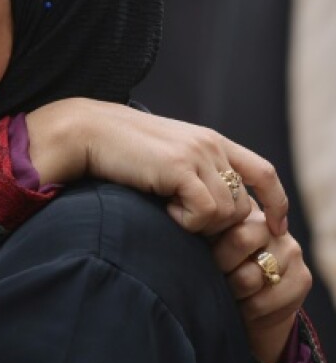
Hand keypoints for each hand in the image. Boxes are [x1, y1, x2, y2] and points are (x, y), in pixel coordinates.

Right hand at [26, 98, 287, 236]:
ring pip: (227, 213)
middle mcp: (211, 144)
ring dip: (198, 224)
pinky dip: (185, 221)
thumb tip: (212, 212)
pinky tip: (160, 210)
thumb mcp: (163, 160)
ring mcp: (198, 154)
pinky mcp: (180, 167)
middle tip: (183, 223)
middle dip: (219, 226)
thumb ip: (191, 175)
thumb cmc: (116, 152)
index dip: (276, 204)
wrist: (84, 133)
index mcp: (211, 141)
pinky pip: (206, 213)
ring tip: (165, 210)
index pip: (263, 173)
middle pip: (244, 206)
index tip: (275, 229)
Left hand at [210, 199, 310, 362]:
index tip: (198, 253)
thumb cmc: (215, 273)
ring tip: (224, 292)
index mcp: (246, 214)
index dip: (207, 238)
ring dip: (228, 290)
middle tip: (211, 275)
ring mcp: (291, 252)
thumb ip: (195, 233)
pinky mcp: (301, 280)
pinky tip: (239, 308)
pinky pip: (261, 300)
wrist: (246, 310)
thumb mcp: (203, 248)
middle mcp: (273, 228)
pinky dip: (243, 310)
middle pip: (240, 239)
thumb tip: (172, 216)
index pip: (226, 215)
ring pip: (248, 275)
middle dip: (217, 264)